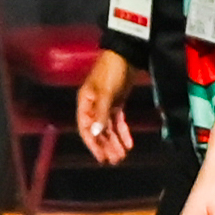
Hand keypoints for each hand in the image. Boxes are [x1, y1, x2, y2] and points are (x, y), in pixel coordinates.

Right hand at [73, 44, 138, 165]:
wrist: (126, 54)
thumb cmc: (112, 72)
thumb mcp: (106, 94)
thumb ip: (101, 114)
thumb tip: (95, 134)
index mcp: (85, 102)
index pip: (85, 128)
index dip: (93, 144)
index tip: (101, 158)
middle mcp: (93, 105)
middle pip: (98, 130)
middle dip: (106, 146)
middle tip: (115, 160)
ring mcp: (105, 104)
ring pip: (108, 128)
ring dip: (115, 142)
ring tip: (122, 156)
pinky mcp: (117, 102)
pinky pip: (118, 121)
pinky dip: (123, 132)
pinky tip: (129, 143)